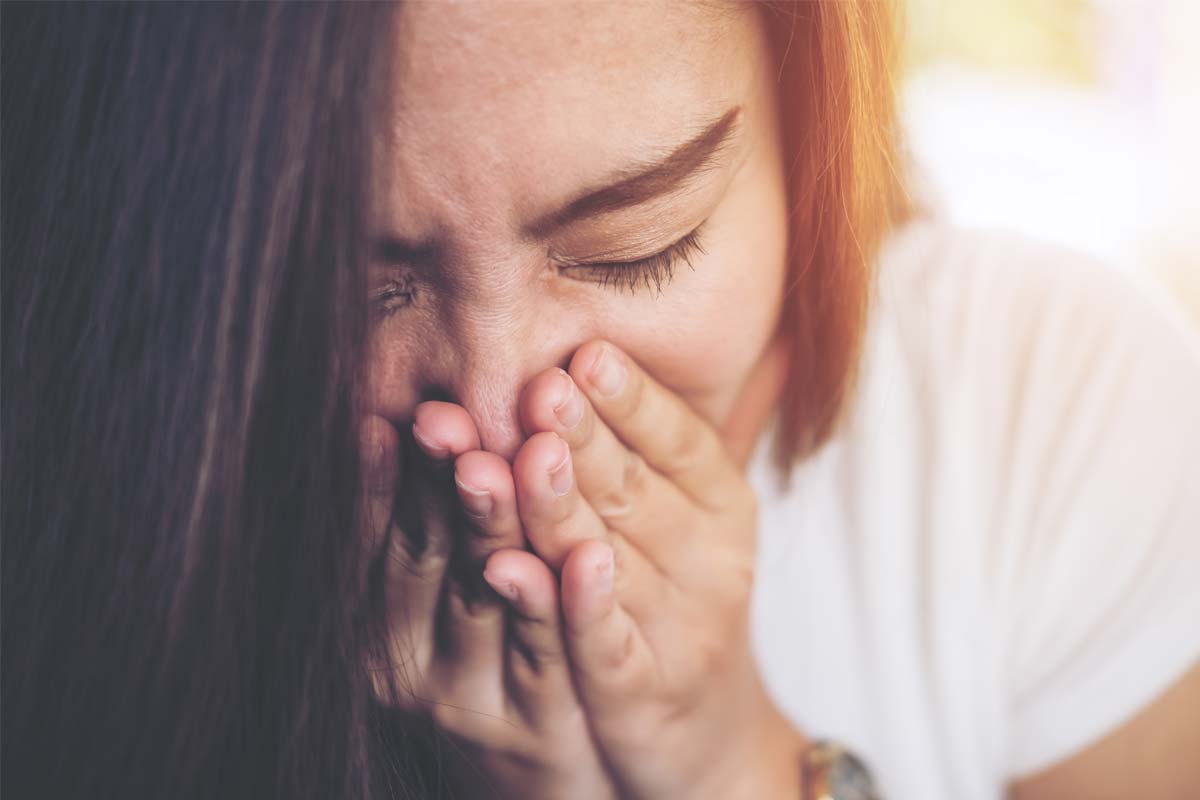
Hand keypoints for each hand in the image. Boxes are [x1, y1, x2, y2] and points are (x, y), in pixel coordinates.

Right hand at [358, 405, 616, 799]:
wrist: (549, 780)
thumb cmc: (487, 653)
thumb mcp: (436, 595)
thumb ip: (424, 513)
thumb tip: (403, 408)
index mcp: (381, 617)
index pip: (381, 533)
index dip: (385, 474)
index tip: (388, 411)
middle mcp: (416, 660)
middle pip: (430, 559)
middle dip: (439, 484)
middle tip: (444, 418)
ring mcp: (480, 698)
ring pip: (493, 600)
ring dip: (502, 528)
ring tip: (524, 461)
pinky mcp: (546, 729)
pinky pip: (561, 657)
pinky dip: (575, 605)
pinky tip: (590, 555)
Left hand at [492, 339, 805, 798]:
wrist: (702, 729)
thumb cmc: (670, 591)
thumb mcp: (683, 509)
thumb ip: (647, 435)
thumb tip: (590, 341)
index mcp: (721, 501)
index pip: (678, 438)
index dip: (633, 398)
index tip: (587, 352)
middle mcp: (710, 559)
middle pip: (632, 488)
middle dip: (582, 436)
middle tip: (538, 389)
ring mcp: (681, 627)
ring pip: (607, 557)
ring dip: (559, 509)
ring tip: (520, 460)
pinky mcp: (643, 691)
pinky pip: (602, 643)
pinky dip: (568, 607)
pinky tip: (519, 569)